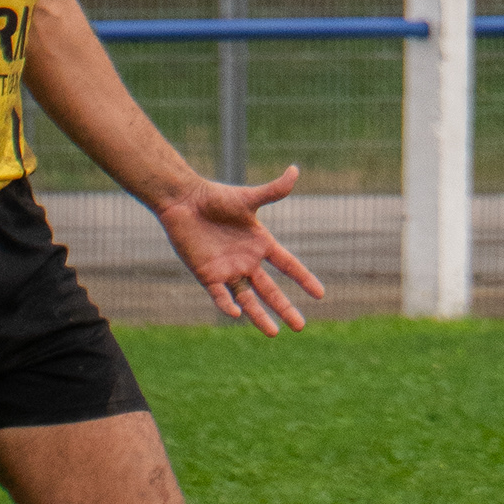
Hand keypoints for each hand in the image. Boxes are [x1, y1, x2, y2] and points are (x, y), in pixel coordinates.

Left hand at [156, 165, 324, 335]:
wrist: (183, 201)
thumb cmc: (215, 197)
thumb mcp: (247, 197)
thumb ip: (272, 190)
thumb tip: (295, 170)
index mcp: (260, 244)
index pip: (288, 265)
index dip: (303, 279)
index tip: (320, 294)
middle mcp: (247, 261)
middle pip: (270, 290)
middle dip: (286, 308)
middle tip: (301, 327)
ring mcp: (227, 270)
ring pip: (247, 299)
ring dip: (260, 316)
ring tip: (274, 333)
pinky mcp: (207, 275)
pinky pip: (220, 295)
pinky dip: (227, 305)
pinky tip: (237, 315)